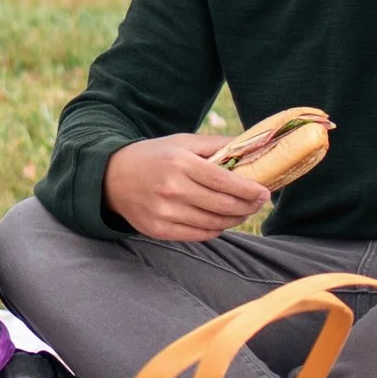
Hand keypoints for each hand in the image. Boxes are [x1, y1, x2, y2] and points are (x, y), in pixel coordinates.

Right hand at [101, 133, 273, 240]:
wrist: (112, 178)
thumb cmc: (154, 157)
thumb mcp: (182, 142)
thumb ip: (216, 145)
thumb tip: (250, 146)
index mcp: (180, 163)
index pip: (225, 182)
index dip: (250, 190)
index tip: (264, 192)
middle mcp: (172, 189)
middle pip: (223, 205)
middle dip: (248, 206)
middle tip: (259, 203)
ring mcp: (165, 212)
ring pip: (214, 224)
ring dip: (234, 220)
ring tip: (242, 212)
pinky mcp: (159, 230)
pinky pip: (199, 235)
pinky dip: (215, 230)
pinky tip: (221, 221)